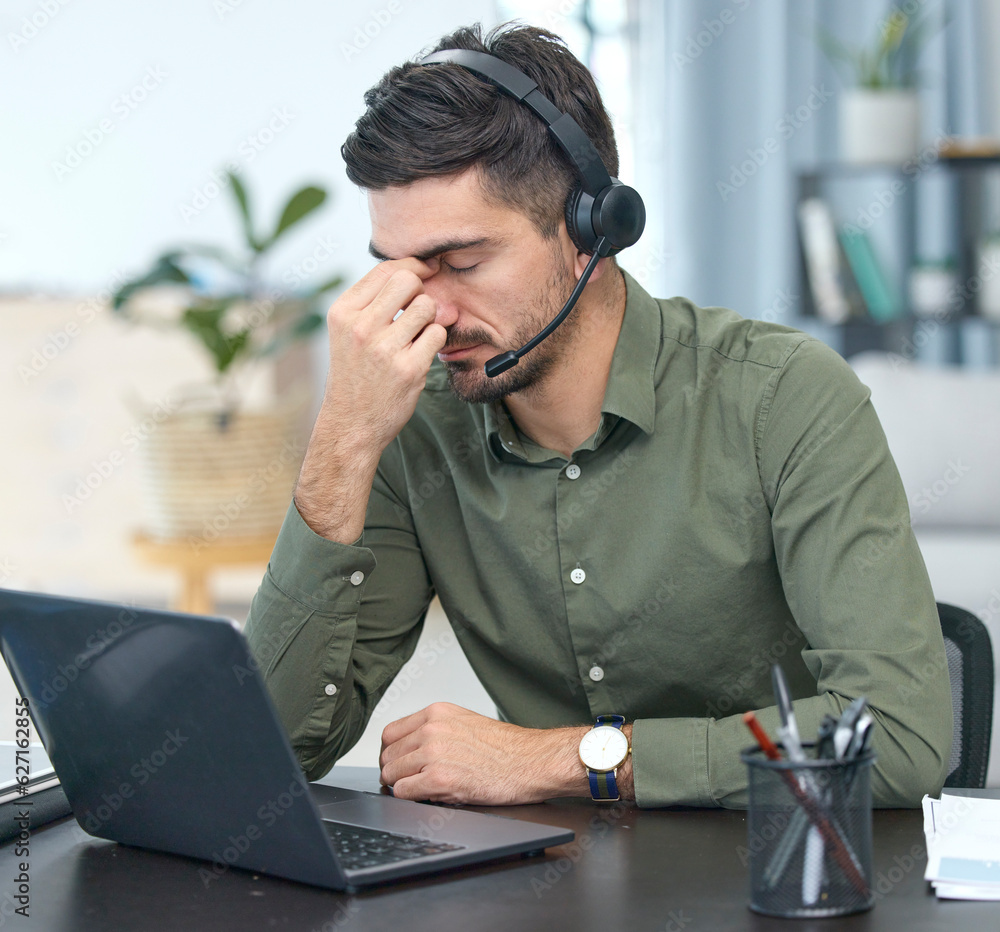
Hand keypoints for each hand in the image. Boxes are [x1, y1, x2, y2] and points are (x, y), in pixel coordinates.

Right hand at [294, 258, 445, 540]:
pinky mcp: (408, 368)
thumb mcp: (350, 332)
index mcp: (343, 312)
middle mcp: (360, 326)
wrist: (351, 424)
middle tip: (417, 313)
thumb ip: (380, 302)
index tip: (427, 273)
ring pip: (427, 307)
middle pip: (409, 282)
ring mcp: (384, 348)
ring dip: (429, 320)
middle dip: (421, 293)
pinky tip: (420, 355)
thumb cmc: (355, 375)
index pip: (386, 269)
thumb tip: (429, 277)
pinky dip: (434, 342)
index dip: (414, 267)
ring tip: (415, 338)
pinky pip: (437, 335)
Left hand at [378, 702, 626, 804]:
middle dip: (395, 773)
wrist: (531, 761)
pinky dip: (411, 798)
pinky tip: (430, 796)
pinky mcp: (438, 778)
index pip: (390, 733)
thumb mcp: (464, 723)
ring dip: (402, 786)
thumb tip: (409, 750)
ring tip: (423, 790)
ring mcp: (433, 753)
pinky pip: (404, 792)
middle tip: (409, 783)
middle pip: (388, 756)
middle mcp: (431, 729)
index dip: (391, 753)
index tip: (397, 764)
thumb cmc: (506, 747)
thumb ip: (434, 731)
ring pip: (392, 775)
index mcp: (436, 713)